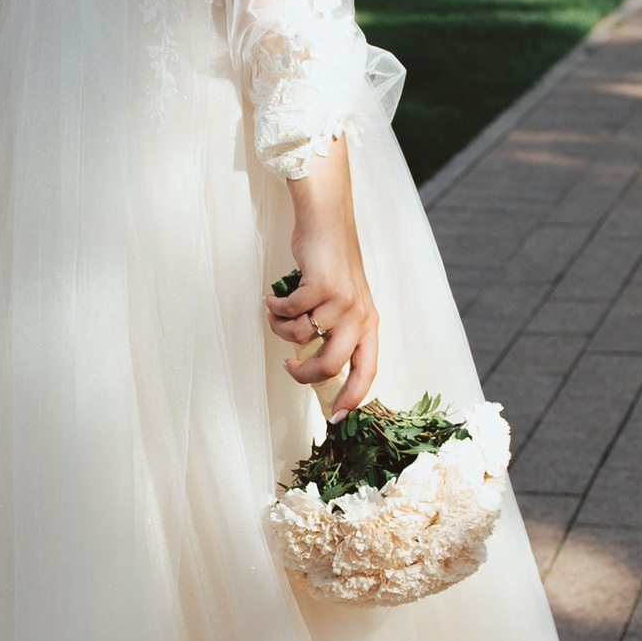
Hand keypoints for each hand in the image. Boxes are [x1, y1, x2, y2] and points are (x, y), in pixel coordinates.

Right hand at [267, 159, 378, 414]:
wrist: (328, 223)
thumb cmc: (330, 265)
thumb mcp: (343, 303)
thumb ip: (335, 332)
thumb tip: (313, 366)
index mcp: (369, 325)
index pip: (367, 372)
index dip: (352, 398)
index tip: (336, 418)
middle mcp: (360, 316)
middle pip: (331, 366)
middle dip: (303, 374)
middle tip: (288, 366)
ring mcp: (343, 301)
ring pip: (302, 337)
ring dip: (281, 330)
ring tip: (277, 314)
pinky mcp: (323, 285)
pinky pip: (290, 314)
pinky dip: (275, 310)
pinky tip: (272, 299)